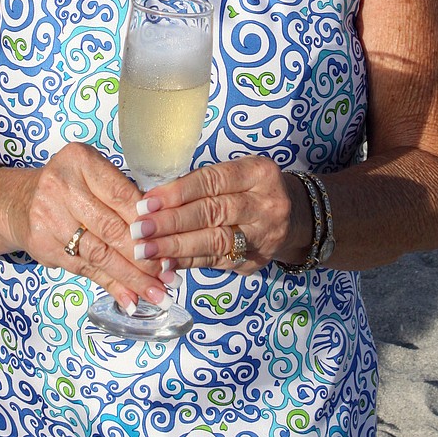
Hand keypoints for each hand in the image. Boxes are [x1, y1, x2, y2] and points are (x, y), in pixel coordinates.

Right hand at [5, 142, 179, 310]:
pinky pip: (84, 269)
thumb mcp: (92, 175)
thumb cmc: (68, 186)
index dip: (147, 222)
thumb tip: (162, 232)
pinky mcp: (43, 245)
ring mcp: (48, 217)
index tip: (170, 243)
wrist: (18, 201)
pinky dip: (110, 285)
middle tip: (168, 275)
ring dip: (130, 277)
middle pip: (111, 227)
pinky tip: (129, 297)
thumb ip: (122, 196)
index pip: (122, 195)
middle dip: (144, 256)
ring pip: (99, 253)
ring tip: (156, 293)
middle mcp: (60, 186)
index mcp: (79, 160)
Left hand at [126, 157, 304, 274]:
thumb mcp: (239, 173)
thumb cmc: (253, 189)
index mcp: (258, 173)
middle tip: (140, 229)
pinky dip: (188, 262)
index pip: (212, 181)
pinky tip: (165, 263)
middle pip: (213, 212)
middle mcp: (264, 204)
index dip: (178, 192)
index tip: (147, 202)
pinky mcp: (255, 261)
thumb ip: (204, 183)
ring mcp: (263, 236)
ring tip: (146, 250)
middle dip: (171, 222)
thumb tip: (154, 197)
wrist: (296, 217)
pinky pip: (216, 262)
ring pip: (215, 241)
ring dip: (176, 247)